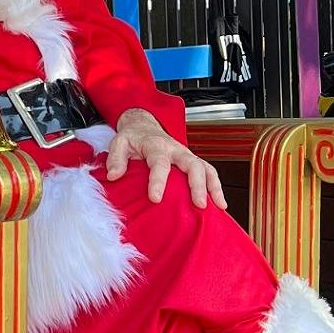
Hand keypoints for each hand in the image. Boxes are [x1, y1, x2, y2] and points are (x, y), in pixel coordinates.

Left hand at [104, 109, 226, 209]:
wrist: (144, 126)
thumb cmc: (132, 138)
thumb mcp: (118, 143)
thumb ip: (115, 158)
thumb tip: (113, 175)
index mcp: (156, 146)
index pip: (159, 163)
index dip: (158, 181)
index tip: (155, 198)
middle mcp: (175, 150)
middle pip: (192, 164)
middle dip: (197, 184)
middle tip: (199, 204)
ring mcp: (186, 156)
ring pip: (205, 168)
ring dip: (213, 186)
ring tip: (218, 206)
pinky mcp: (192, 161)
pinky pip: (208, 172)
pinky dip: (216, 187)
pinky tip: (220, 204)